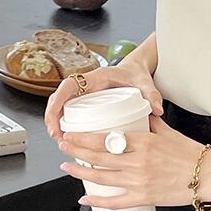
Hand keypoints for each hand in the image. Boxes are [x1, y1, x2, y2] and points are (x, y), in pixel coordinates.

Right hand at [44, 59, 163, 139]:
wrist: (135, 70)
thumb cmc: (136, 74)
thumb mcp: (144, 82)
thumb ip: (151, 94)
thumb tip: (157, 109)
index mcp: (95, 77)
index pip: (69, 85)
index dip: (58, 100)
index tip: (54, 115)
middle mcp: (85, 84)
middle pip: (59, 98)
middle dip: (53, 117)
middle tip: (57, 136)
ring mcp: (84, 93)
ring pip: (61, 106)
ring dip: (56, 122)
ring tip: (61, 140)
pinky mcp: (86, 101)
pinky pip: (69, 110)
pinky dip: (65, 123)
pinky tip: (69, 138)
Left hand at [57, 114, 210, 207]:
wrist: (210, 175)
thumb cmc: (192, 153)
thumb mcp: (169, 132)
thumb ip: (151, 123)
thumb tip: (140, 112)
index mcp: (143, 141)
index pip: (105, 138)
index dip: (84, 137)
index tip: (71, 134)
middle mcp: (137, 161)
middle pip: (97, 156)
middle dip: (75, 151)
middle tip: (62, 146)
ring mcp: (139, 180)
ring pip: (101, 177)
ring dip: (80, 172)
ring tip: (66, 167)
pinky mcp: (144, 197)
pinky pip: (115, 201)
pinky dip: (97, 201)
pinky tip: (84, 199)